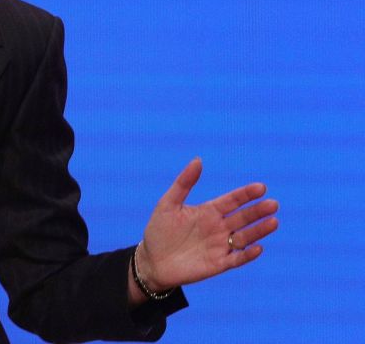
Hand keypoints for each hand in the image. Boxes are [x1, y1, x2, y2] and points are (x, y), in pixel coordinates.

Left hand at [135, 157, 278, 292]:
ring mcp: (220, 246)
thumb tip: (198, 160)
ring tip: (273, 222)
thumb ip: (184, 183)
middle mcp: (219, 227)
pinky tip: (257, 248)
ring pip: (245, 237)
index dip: (246, 194)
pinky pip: (237, 259)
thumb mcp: (168, 203)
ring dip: (259, 231)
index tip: (261, 187)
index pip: (232, 200)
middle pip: (243, 217)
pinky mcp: (218, 264)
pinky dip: (247, 255)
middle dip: (258, 211)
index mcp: (209, 211)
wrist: (152, 260)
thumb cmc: (159, 230)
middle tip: (272, 204)